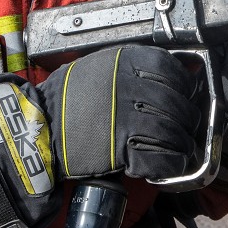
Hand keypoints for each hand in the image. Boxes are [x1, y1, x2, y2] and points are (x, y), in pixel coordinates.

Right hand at [37, 45, 201, 181]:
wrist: (39, 126)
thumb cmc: (67, 96)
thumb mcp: (99, 66)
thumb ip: (132, 67)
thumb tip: (171, 73)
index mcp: (125, 62)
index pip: (173, 71)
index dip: (185, 86)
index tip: (186, 95)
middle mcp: (130, 88)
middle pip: (178, 104)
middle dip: (188, 119)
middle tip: (185, 126)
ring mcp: (126, 119)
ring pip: (174, 133)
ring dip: (182, 144)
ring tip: (180, 148)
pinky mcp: (121, 149)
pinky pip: (161, 159)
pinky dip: (170, 165)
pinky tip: (169, 164)